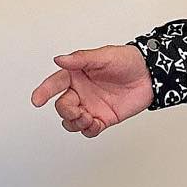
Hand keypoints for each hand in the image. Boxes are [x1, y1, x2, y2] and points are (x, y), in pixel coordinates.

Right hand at [31, 44, 153, 137]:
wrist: (150, 75)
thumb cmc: (127, 61)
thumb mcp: (104, 56)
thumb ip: (81, 59)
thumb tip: (59, 60)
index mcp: (76, 74)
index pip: (55, 83)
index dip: (44, 91)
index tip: (36, 100)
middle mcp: (80, 91)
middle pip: (62, 107)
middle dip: (66, 111)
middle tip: (78, 111)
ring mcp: (91, 106)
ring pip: (72, 121)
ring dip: (75, 123)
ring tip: (88, 118)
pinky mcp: (103, 118)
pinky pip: (89, 130)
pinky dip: (89, 130)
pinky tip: (95, 124)